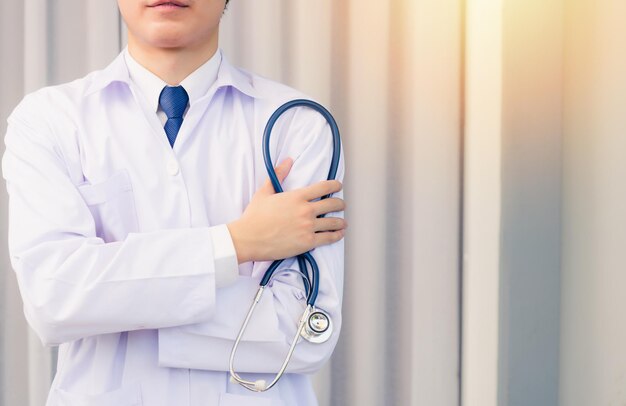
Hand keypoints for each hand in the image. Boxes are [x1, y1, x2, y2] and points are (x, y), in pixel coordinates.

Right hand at [227, 158, 346, 263]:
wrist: (248, 238)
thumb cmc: (254, 217)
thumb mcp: (264, 192)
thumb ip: (278, 175)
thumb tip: (287, 160)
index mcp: (297, 196)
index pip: (324, 187)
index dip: (335, 186)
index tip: (338, 186)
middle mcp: (306, 210)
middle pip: (332, 204)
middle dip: (340, 204)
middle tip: (341, 205)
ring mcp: (308, 227)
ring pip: (333, 222)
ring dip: (340, 222)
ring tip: (343, 223)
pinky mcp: (307, 242)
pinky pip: (328, 238)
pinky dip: (336, 236)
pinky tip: (339, 234)